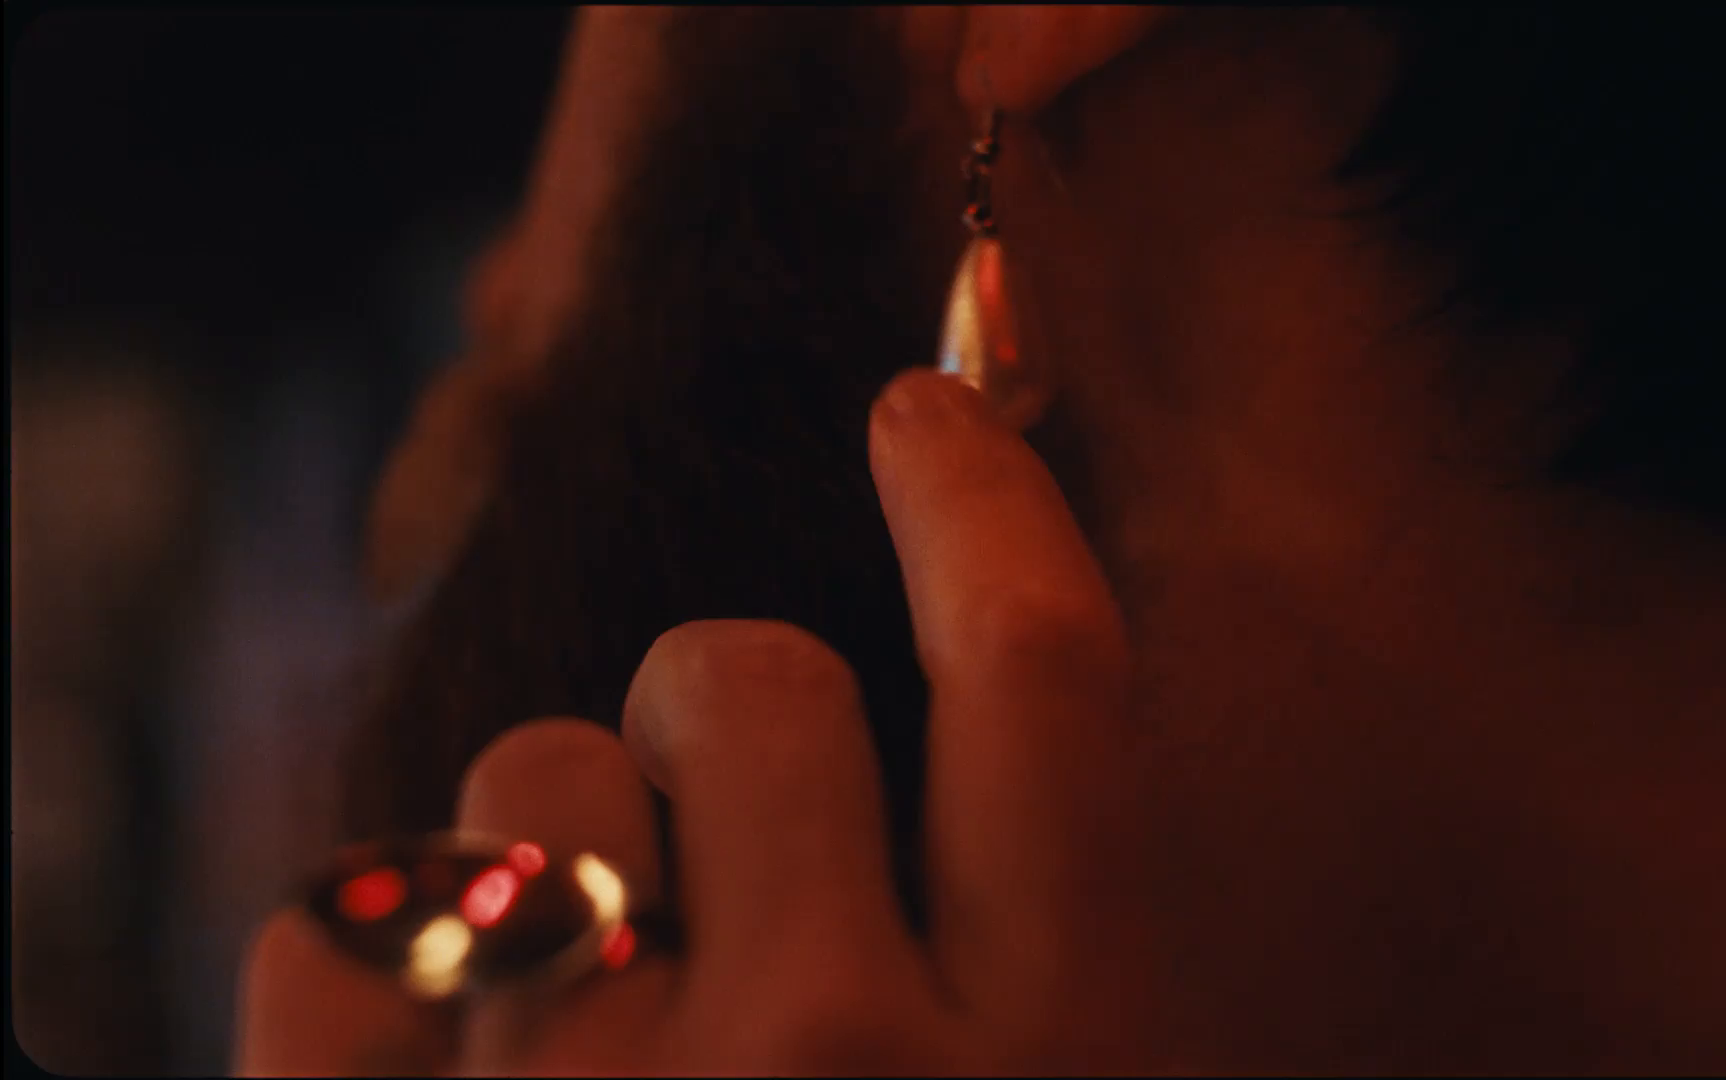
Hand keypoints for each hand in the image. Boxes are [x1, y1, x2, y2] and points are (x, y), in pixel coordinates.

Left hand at [236, 370, 1163, 1075]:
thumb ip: (1047, 931)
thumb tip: (976, 724)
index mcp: (1052, 1049)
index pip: (1035, 670)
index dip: (978, 502)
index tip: (917, 420)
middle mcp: (830, 1061)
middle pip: (747, 678)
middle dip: (715, 719)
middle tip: (722, 847)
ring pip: (529, 778)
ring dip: (555, 850)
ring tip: (596, 999)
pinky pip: (328, 934)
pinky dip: (377, 962)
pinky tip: (450, 1046)